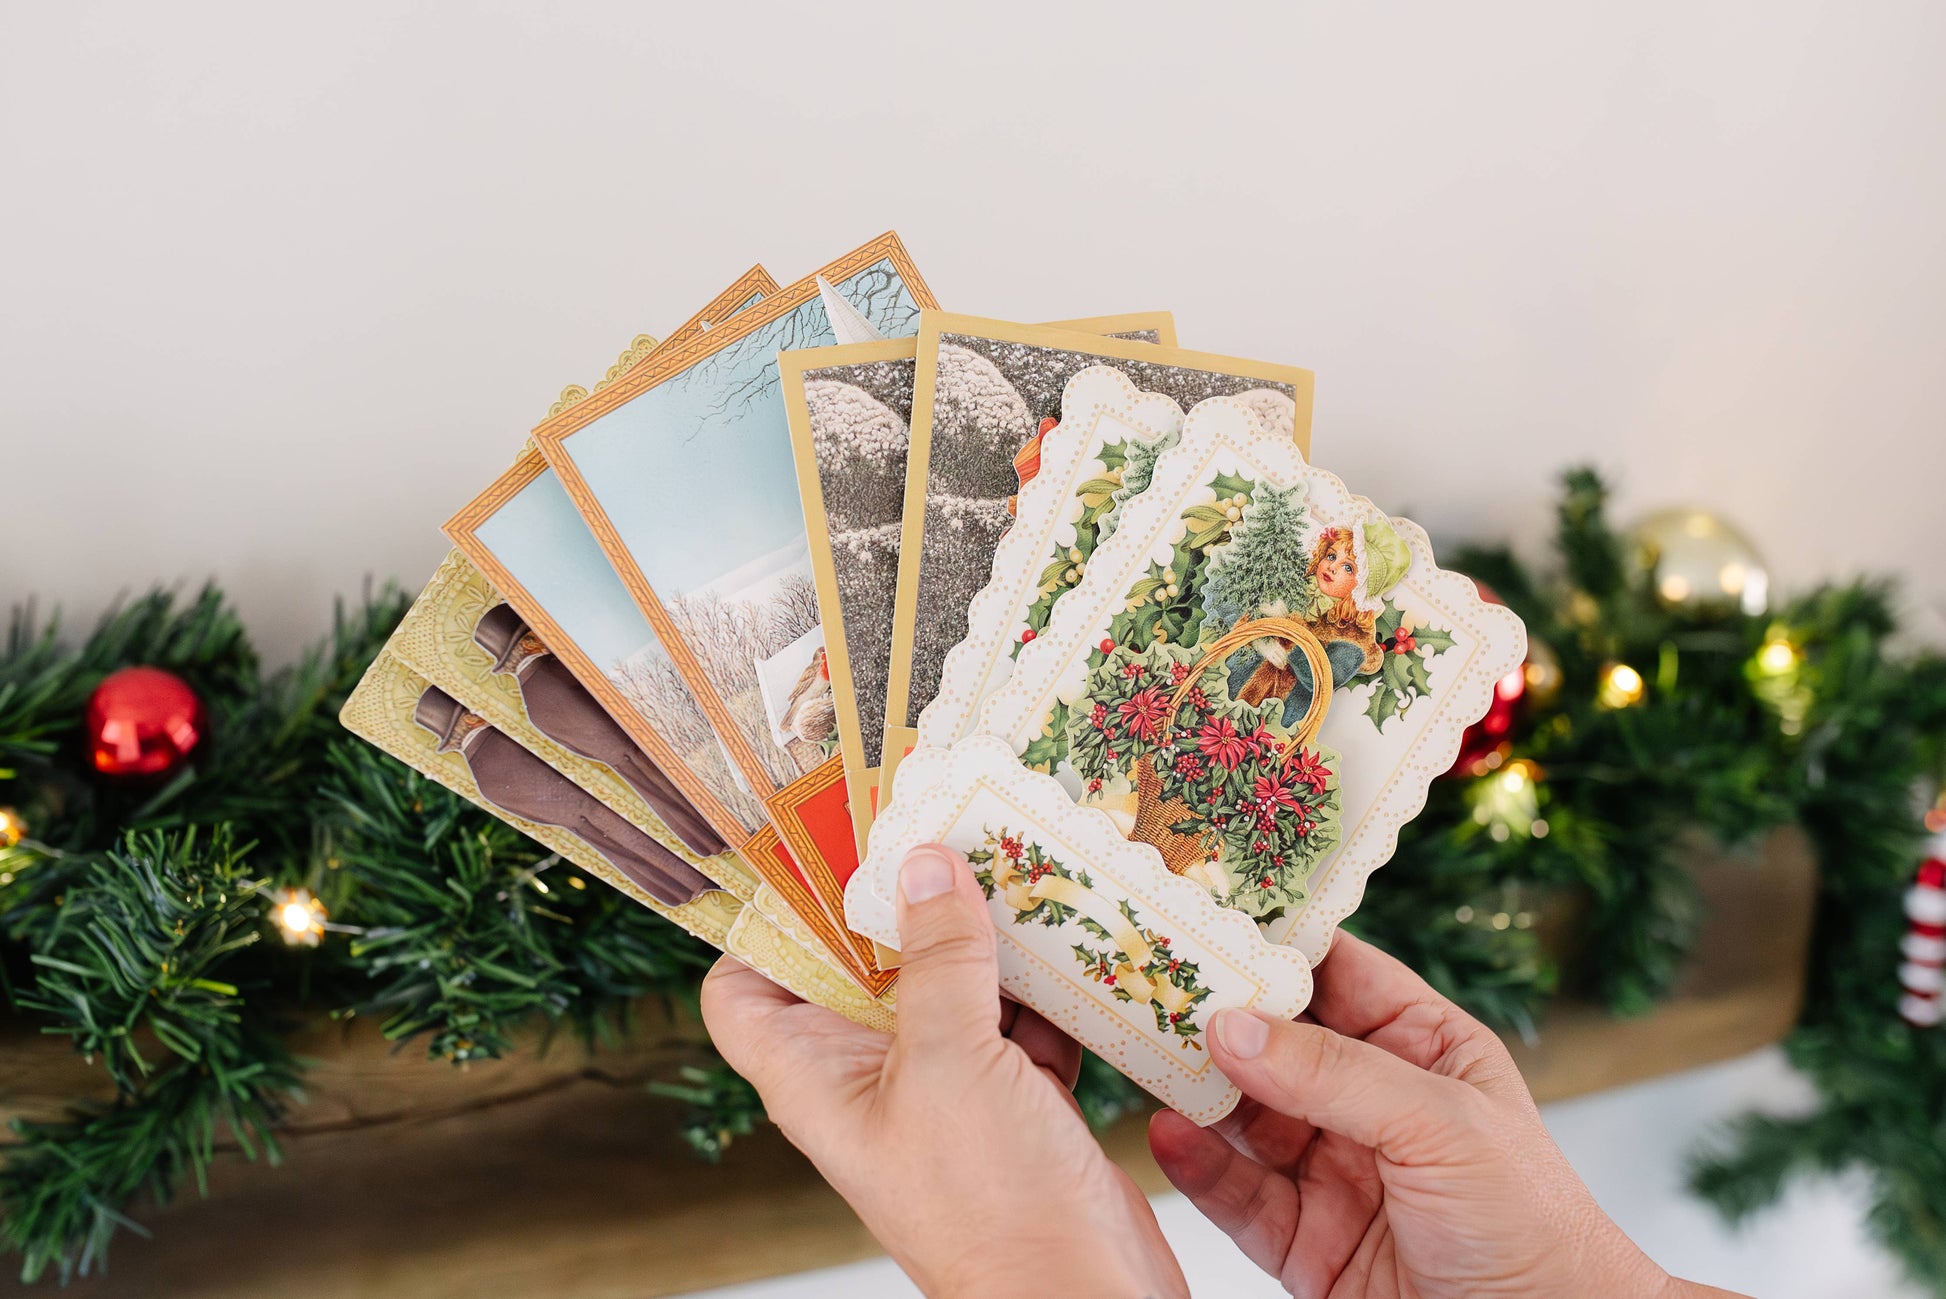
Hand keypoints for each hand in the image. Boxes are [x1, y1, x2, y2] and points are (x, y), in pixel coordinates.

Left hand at [702, 843, 1187, 1298]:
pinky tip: (1073, 933)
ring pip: (944, 985)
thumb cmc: (988, 1208)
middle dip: (898, 900)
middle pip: (857, 968)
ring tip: (1012, 859)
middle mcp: (868, 1079)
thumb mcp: (951, 1062)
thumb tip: (923, 865)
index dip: (761, 923)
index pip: (741, 991)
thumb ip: (936, 959)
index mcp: (815, 1078)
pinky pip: (1015, 1018)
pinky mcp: (1012, 1099)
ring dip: (980, 931)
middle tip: (935, 823)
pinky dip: (1041, 980)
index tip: (811, 851)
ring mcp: (942, 1090)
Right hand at [1148, 931, 1744, 1298]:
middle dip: (1212, 1014)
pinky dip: (1196, 1166)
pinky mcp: (1302, 1242)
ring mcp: (1329, 1172)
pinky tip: (1167, 1133)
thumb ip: (1333, 1073)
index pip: (1334, 974)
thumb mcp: (1440, 1124)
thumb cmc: (1530, 1223)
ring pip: (1242, 1117)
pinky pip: (1236, 1195)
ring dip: (1193, 1087)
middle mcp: (1367, 1103)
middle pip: (1272, 1044)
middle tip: (1145, 978)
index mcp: (1419, 1048)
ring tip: (1137, 1050)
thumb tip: (1232, 1026)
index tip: (1204, 910)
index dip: (1273, 944)